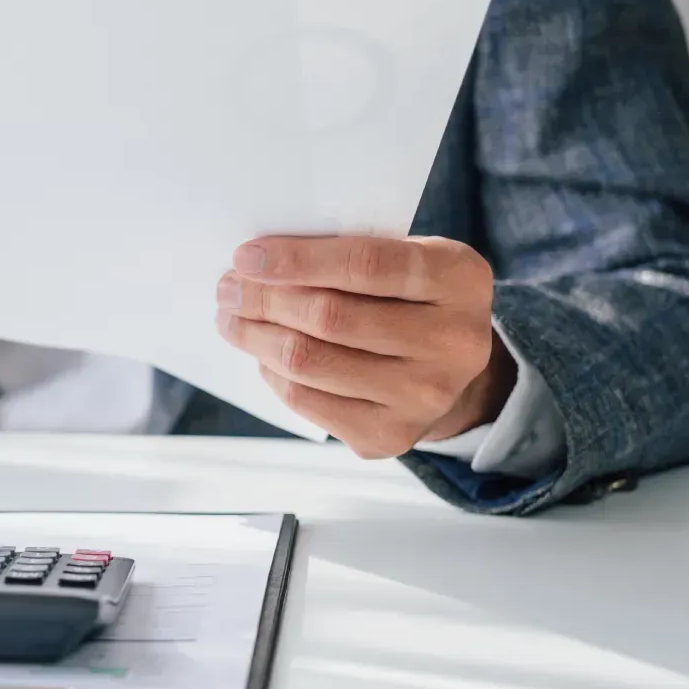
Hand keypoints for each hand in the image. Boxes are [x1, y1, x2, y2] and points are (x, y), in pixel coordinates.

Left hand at [215, 235, 514, 458]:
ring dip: (256, 335)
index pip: (366, 264)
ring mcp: (425, 396)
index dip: (298, 260)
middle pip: (330, 317)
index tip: (246, 256)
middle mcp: (454, 342)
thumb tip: (258, 262)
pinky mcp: (390, 436)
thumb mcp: (405, 257)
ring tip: (232, 318)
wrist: (449, 371)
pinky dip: (273, 373)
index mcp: (460, 279)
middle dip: (264, 299)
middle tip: (228, 288)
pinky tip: (264, 353)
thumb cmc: (410, 299)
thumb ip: (349, 253)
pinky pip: (307, 400)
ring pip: (310, 361)